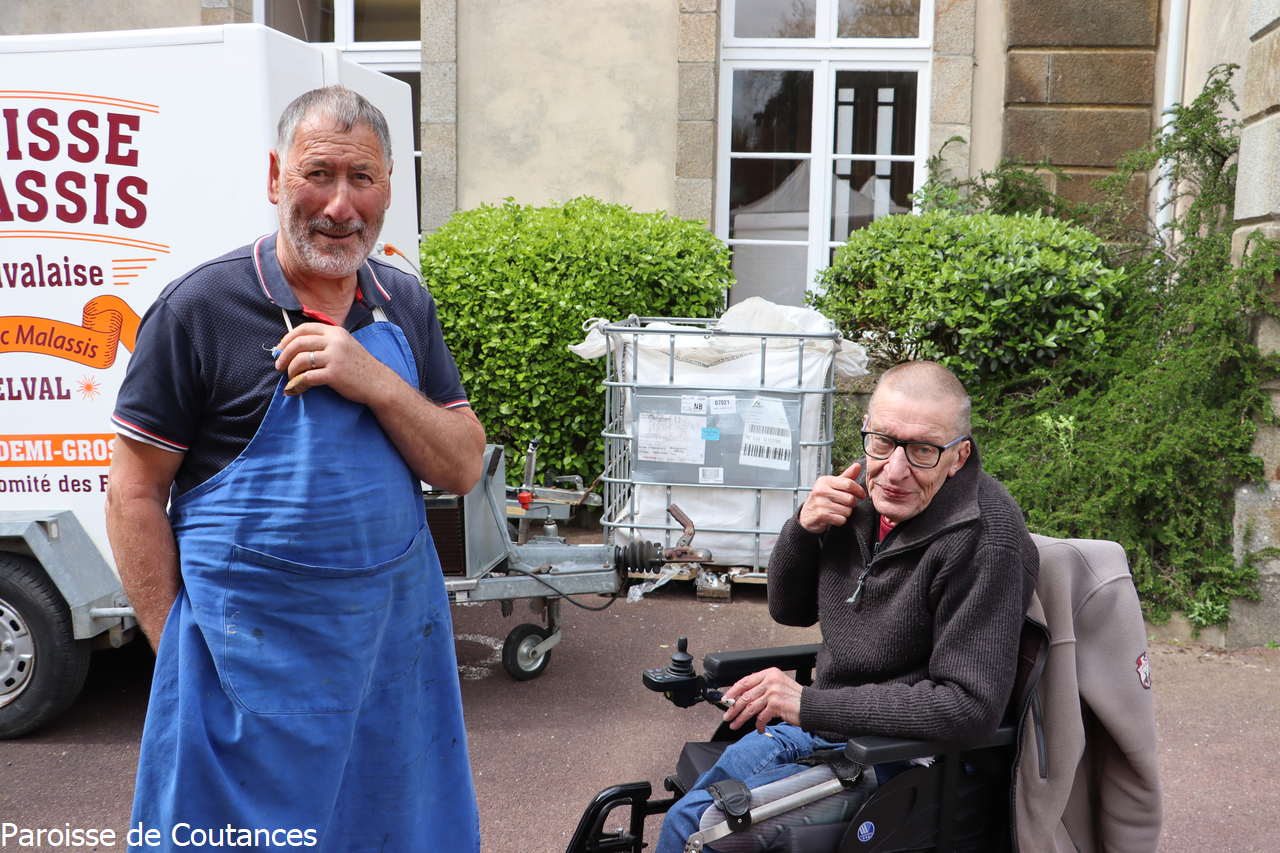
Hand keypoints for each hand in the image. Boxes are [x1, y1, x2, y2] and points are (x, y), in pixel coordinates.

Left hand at [274, 322, 389, 403]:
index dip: (287, 338)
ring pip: (301, 360)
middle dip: (284, 355)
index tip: (281, 349)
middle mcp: (335, 342)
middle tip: (279, 365)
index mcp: (335, 332)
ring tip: (291, 377)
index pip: (304, 329)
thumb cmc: (359, 366)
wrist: (378, 382)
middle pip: (299, 343)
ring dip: (290, 370)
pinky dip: (298, 383)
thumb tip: (296, 346)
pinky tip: (298, 387)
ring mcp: (335, 357)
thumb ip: (325, 342)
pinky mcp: (334, 374)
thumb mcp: (345, 345)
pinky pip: (308, 377)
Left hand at [721, 668, 803, 733]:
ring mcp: (773, 692)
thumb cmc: (795, 698)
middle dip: (734, 708)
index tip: (726, 700)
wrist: (812, 706)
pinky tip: (759, 729)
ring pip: (750, 707)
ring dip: (741, 718)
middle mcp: (770, 681)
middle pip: (745, 696)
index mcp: (769, 673)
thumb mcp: (778, 685)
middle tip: (727, 716)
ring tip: (735, 725)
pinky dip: (758, 725)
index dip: (733, 691)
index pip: (745, 681)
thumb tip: (742, 698)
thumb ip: (762, 687)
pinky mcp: (776, 705)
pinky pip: (761, 717)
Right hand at [798, 462, 866, 533]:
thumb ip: (846, 476)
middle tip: (845, 504)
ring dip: (846, 513)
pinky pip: (841, 519)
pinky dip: (841, 520)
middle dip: (851, 504)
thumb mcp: (832, 485)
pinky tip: (834, 517)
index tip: (861, 495)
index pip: (848, 483)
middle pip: (850, 498)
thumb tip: (858, 466)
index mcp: (824, 481)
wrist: (807, 515)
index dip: (859, 490)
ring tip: (837, 510)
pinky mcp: (821, 515)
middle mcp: (821, 491)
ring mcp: (820, 503)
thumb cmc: (822, 498)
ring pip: (847, 511)